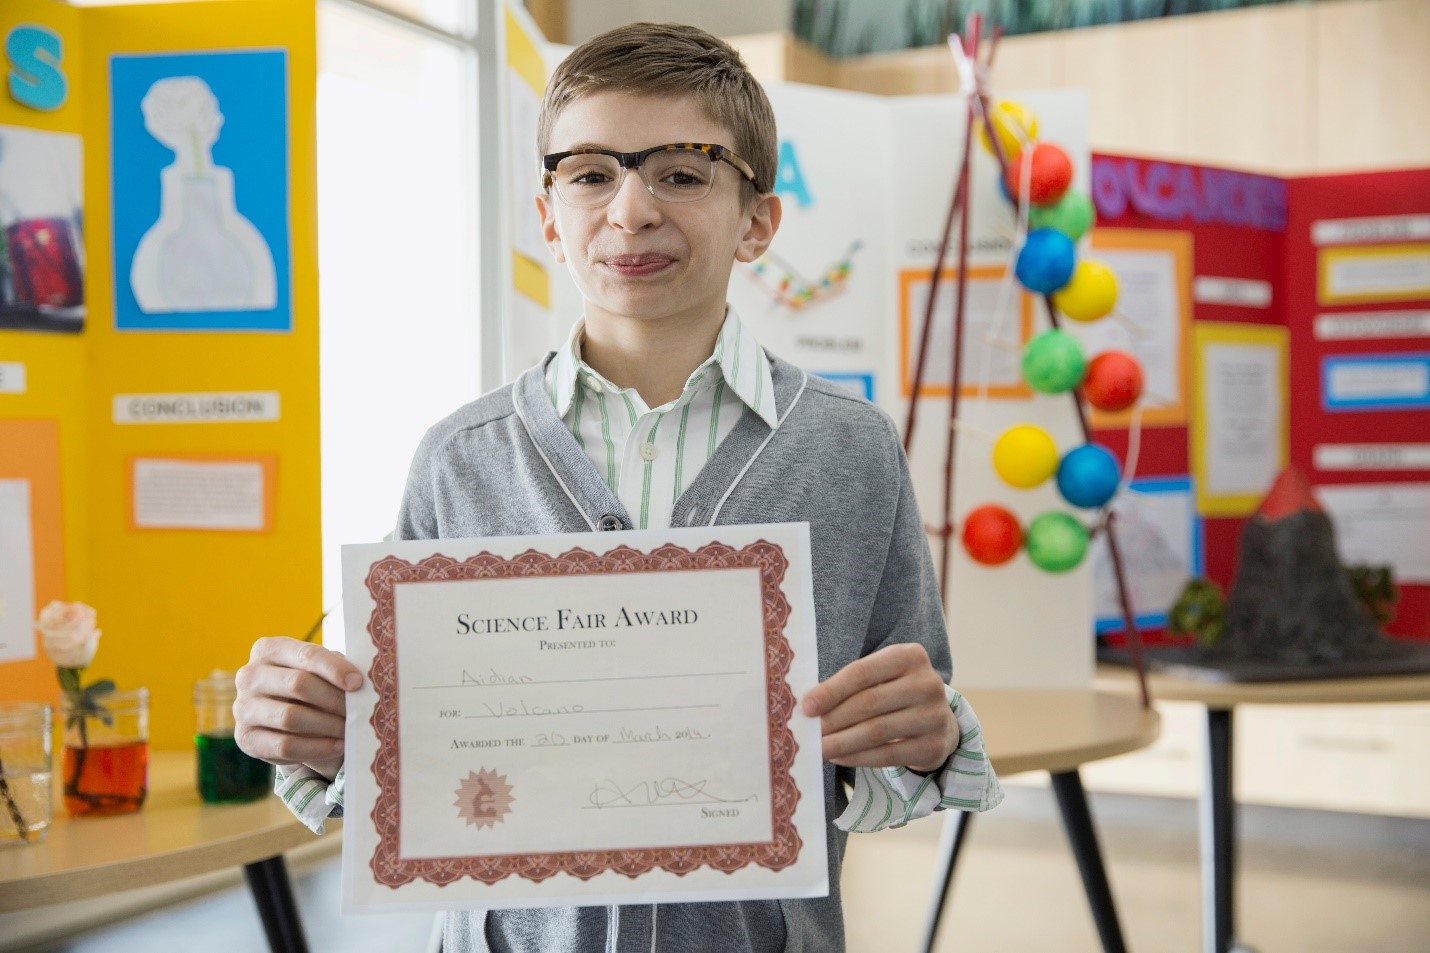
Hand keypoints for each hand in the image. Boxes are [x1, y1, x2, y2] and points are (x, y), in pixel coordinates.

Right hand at [233, 636, 362, 774]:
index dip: (334, 669)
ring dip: (327, 725)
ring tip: (350, 729)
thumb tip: (359, 682)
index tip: (357, 683)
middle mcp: (249, 675)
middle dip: (333, 699)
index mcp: (268, 649)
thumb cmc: (310, 683)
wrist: (284, 716)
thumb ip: (336, 668)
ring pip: (290, 717)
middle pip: (297, 684)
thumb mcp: (320, 669)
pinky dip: (316, 747)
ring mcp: (243, 707)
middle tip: (358, 711)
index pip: (306, 654)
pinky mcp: (245, 738)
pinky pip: (284, 746)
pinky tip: (338, 746)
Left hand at [801, 643, 957, 772]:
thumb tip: (809, 706)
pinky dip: (858, 758)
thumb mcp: (880, 678)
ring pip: (877, 731)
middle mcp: (927, 683)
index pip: (862, 672)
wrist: (937, 721)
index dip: (831, 691)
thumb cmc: (896, 694)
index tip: (806, 707)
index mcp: (910, 656)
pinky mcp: (934, 746)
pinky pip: (888, 755)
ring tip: (819, 747)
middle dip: (833, 719)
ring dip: (842, 742)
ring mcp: (934, 716)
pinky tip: (838, 757)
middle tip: (808, 732)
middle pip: (869, 702)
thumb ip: (850, 686)